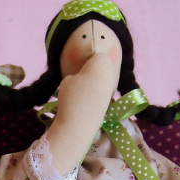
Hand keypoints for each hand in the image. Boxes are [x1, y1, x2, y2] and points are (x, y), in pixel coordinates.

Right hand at [46, 53, 117, 174]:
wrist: (78, 125)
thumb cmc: (72, 96)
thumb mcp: (68, 79)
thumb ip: (77, 74)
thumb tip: (81, 80)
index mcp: (101, 63)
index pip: (97, 54)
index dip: (87, 59)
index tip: (78, 65)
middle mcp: (111, 74)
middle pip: (102, 67)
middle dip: (93, 70)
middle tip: (79, 76)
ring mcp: (111, 89)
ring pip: (103, 80)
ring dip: (94, 82)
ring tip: (81, 90)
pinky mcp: (108, 102)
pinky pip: (101, 92)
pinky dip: (95, 93)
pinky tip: (85, 101)